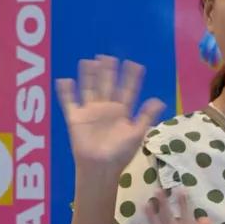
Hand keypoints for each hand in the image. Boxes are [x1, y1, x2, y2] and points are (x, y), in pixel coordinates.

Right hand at [55, 55, 165, 174]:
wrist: (101, 168)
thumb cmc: (120, 153)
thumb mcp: (137, 134)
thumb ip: (146, 116)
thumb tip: (160, 100)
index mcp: (122, 111)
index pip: (128, 90)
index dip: (132, 78)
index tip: (135, 64)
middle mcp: (106, 108)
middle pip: (107, 85)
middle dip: (108, 71)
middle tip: (108, 56)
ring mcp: (90, 111)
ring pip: (89, 88)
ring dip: (89, 76)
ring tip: (89, 61)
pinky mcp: (75, 118)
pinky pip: (69, 102)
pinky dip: (66, 92)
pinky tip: (64, 79)